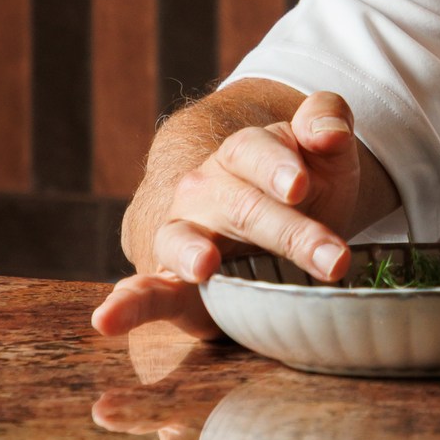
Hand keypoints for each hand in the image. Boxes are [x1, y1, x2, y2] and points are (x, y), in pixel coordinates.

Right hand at [91, 91, 363, 340]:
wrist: (271, 226)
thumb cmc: (304, 185)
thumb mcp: (327, 152)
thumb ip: (327, 120)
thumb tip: (330, 130)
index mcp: (243, 153)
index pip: (254, 151)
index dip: (277, 165)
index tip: (301, 186)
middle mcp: (205, 191)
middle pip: (242, 205)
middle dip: (288, 232)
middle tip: (333, 259)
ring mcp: (183, 235)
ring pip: (182, 240)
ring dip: (191, 253)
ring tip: (205, 266)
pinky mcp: (174, 283)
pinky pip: (146, 292)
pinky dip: (125, 305)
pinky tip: (107, 319)